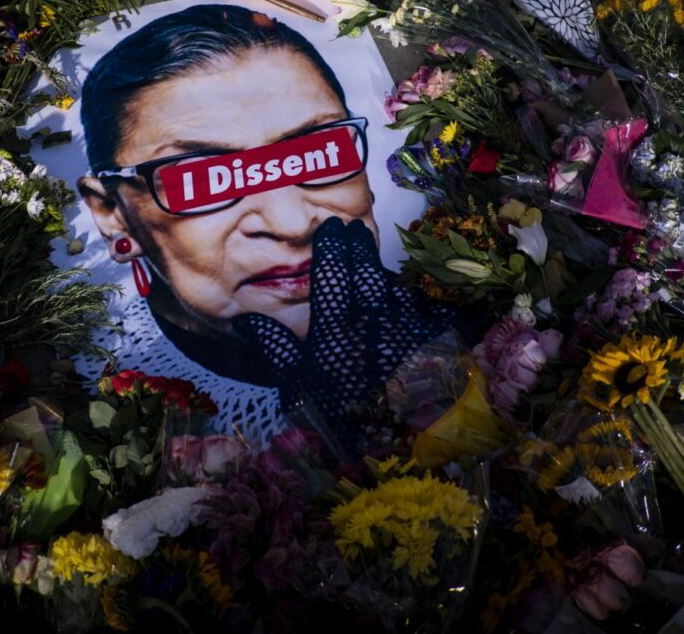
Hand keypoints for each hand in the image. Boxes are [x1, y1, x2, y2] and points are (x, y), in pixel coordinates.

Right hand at [234, 217, 458, 437]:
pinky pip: (426, 309)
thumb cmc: (340, 425)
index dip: (331, 246)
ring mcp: (408, 329)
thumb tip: (246, 319)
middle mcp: (373, 321)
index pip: (331, 272)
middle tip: (353, 230)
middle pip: (365, 270)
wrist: (400, 455)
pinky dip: (414, 301)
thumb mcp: (297, 391)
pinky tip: (410, 299)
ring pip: (396, 287)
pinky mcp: (437, 344)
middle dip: (358, 246)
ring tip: (376, 263)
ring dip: (384, 272)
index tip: (332, 228)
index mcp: (335, 330)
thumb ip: (276, 349)